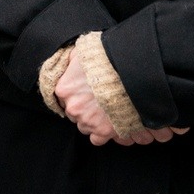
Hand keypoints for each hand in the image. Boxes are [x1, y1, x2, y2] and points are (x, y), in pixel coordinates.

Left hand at [55, 49, 186, 146]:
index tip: (86, 94)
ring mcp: (88, 120)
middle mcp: (73, 107)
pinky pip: (97, 139)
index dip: (77, 96)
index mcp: (65, 89)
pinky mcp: (104, 131)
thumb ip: (72, 62)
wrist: (128, 71)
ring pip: (85, 127)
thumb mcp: (82, 54)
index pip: (64, 98)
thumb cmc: (105, 59)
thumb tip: (70, 65)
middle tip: (100, 103)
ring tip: (107, 113)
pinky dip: (103, 134)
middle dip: (86, 109)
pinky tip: (111, 124)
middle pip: (75, 114)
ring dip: (94, 121)